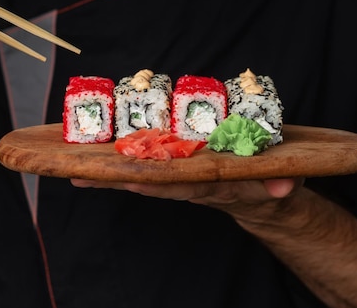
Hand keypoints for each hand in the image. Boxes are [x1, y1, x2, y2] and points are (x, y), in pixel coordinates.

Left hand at [71, 177, 304, 220]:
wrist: (259, 197)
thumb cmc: (267, 186)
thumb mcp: (280, 186)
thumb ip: (280, 185)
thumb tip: (282, 188)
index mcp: (212, 185)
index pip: (180, 184)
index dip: (155, 182)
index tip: (129, 179)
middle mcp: (189, 182)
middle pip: (149, 181)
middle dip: (117, 179)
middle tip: (82, 174)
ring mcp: (181, 175)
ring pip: (142, 174)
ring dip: (109, 174)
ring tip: (74, 170)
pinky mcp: (177, 167)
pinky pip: (146, 164)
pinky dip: (120, 164)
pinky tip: (93, 159)